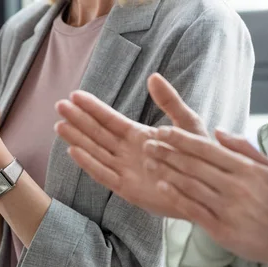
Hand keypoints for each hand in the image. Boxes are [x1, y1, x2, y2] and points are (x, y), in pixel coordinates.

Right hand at [55, 73, 206, 217]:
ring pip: (95, 151)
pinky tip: (74, 151)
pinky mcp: (127, 189)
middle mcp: (127, 152)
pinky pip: (103, 174)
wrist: (209, 190)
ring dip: (78, 138)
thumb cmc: (200, 157)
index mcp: (138, 135)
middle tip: (59, 105)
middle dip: (78, 119)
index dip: (92, 107)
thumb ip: (170, 102)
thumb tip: (153, 76)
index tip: (74, 95)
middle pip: (97, 133)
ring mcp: (125, 170)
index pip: (109, 119)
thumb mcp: (187, 124)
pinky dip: (89, 163)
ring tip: (59, 125)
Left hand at [143, 127, 267, 265]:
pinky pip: (192, 208)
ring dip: (165, 172)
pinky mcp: (219, 227)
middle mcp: (235, 186)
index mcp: (246, 168)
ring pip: (189, 185)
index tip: (162, 131)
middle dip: (167, 152)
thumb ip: (242, 148)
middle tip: (147, 144)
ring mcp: (226, 207)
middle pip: (194, 165)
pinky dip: (175, 196)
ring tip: (148, 162)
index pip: (207, 148)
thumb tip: (217, 130)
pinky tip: (160, 186)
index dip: (181, 139)